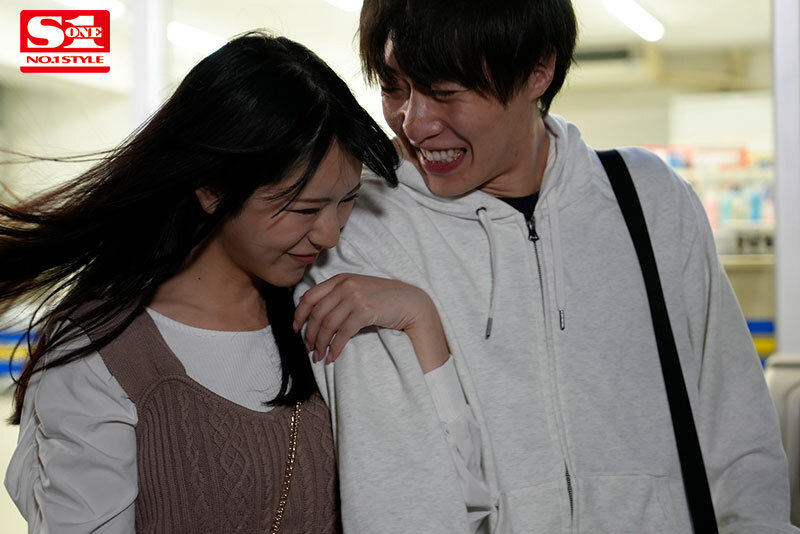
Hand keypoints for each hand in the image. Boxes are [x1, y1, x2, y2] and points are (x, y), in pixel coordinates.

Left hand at [293, 274, 448, 371]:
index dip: (300, 315)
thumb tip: (316, 319)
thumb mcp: (357, 291)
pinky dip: (335, 348)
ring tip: (319, 356)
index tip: (296, 329)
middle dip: (310, 335)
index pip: (310, 296)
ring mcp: (355, 297)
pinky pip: (343, 334)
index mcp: (340, 279)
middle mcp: (345, 285)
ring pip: (328, 325)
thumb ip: (338, 297)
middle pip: (317, 314)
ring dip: (321, 344)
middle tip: (310, 349)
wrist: (410, 302)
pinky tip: (333, 357)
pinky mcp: (365, 311)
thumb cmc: (383, 299)